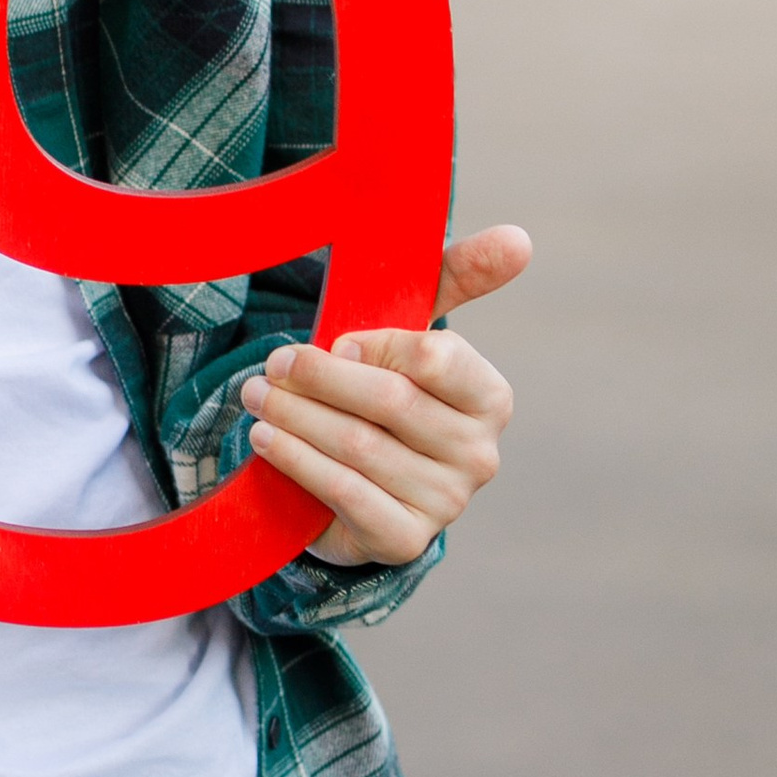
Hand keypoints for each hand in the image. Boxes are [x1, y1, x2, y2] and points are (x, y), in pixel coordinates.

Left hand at [239, 222, 529, 570]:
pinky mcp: (404, 538)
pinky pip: (344, 493)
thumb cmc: (390, 385)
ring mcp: (446, 503)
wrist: (362, 477)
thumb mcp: (415, 330)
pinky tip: (266, 440)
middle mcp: (479, 454)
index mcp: (489, 397)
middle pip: (388, 401)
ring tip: (256, 395)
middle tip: (272, 363)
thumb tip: (520, 238)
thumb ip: (459, 276)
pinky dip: (297, 461)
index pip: (434, 357)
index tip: (335, 337)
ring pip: (358, 446)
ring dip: (295, 417)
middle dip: (319, 377)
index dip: (377, 345)